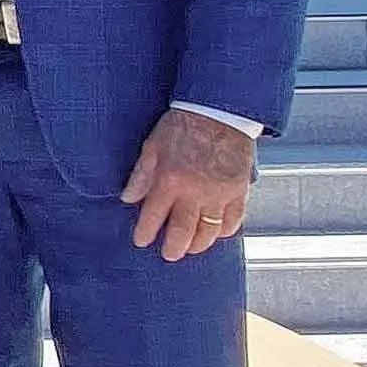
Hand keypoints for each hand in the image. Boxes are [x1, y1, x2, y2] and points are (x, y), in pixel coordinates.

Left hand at [119, 108, 254, 260]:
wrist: (220, 112)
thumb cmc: (184, 124)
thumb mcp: (153, 146)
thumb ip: (141, 175)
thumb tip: (128, 198)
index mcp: (169, 180)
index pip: (153, 217)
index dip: (145, 233)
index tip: (141, 241)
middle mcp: (194, 192)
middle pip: (182, 232)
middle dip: (173, 248)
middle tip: (168, 255)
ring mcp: (219, 194)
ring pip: (208, 232)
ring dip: (198, 245)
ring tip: (190, 248)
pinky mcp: (239, 191)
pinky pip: (232, 220)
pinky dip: (224, 231)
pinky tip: (216, 233)